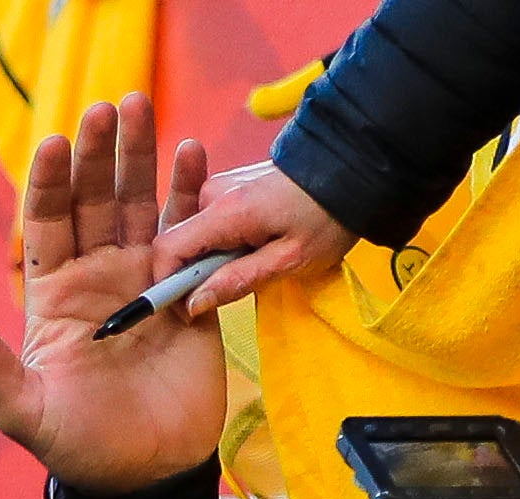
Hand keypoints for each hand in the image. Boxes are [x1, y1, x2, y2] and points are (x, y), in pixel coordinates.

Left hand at [0, 93, 224, 497]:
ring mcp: (144, 282)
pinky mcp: (189, 295)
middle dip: (100, 154)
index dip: (50, 183)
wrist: (146, 478)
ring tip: (144, 108)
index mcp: (54, 297)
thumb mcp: (23, 409)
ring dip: (143, 158)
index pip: (48, 225)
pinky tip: (195, 156)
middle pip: (95, 201)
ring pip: (139, 206)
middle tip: (108, 107)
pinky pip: (191, 235)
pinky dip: (192, 197)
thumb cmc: (79, 448)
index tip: (54, 142)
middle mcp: (97, 278)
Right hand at [151, 163, 353, 318]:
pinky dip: (226, 243)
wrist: (352, 167)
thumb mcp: (290, 261)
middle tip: (238, 285)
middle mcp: (214, 193)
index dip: (167, 283)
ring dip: (216, 258)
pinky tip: (258, 244)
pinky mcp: (230, 187)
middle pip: (181, 244)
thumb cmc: (328, 216)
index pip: (168, 249)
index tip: (186, 309)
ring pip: (197, 237)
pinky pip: (211, 224)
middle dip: (198, 273)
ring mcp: (220, 186)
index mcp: (226, 212)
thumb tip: (194, 304)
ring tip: (257, 260)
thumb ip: (238, 281)